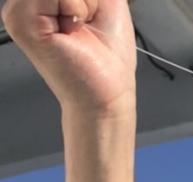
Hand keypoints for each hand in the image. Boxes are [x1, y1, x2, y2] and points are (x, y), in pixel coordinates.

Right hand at [2, 0, 136, 116]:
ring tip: (80, 24)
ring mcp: (17, 10)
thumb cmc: (107, 56)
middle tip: (85, 19)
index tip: (81, 12)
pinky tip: (73, 29)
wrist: (109, 95)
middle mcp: (23, 1)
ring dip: (83, 0)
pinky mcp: (22, 21)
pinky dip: (77, 7)